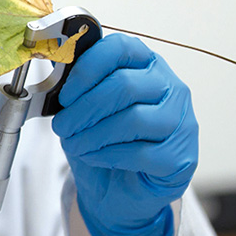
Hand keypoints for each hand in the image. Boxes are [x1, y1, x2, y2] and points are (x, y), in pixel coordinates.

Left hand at [52, 33, 197, 235]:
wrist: (119, 186)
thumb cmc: (104, 138)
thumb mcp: (84, 104)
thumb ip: (76, 83)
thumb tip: (53, 64)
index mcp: (146, 64)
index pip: (122, 48)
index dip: (87, 68)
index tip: (66, 93)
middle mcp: (171, 87)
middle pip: (125, 85)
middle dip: (84, 108)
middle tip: (62, 125)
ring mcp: (181, 122)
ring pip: (133, 119)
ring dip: (93, 134)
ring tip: (73, 143)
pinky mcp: (181, 157)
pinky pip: (141, 152)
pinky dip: (108, 155)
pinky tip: (93, 156)